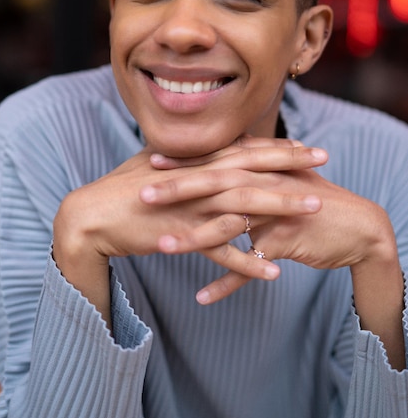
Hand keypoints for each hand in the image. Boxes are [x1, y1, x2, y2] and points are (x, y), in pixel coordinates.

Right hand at [53, 139, 323, 320]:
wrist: (92, 214)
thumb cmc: (123, 187)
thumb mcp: (157, 163)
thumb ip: (187, 159)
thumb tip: (205, 150)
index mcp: (194, 161)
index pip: (244, 149)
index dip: (278, 147)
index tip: (307, 145)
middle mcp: (197, 179)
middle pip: (252, 169)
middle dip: (291, 165)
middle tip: (325, 162)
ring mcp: (191, 207)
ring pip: (244, 204)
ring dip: (281, 205)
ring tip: (314, 209)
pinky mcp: (182, 236)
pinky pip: (220, 252)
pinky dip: (246, 262)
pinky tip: (273, 272)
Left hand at [141, 137, 397, 305]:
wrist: (358, 227)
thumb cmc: (316, 200)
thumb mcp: (286, 176)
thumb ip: (257, 164)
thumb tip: (234, 149)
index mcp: (262, 167)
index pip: (216, 161)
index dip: (184, 161)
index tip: (149, 161)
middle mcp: (265, 185)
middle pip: (215, 185)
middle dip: (176, 190)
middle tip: (141, 195)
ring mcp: (275, 213)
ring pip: (227, 226)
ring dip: (192, 238)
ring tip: (160, 247)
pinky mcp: (284, 242)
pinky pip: (249, 266)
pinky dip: (227, 283)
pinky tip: (202, 297)